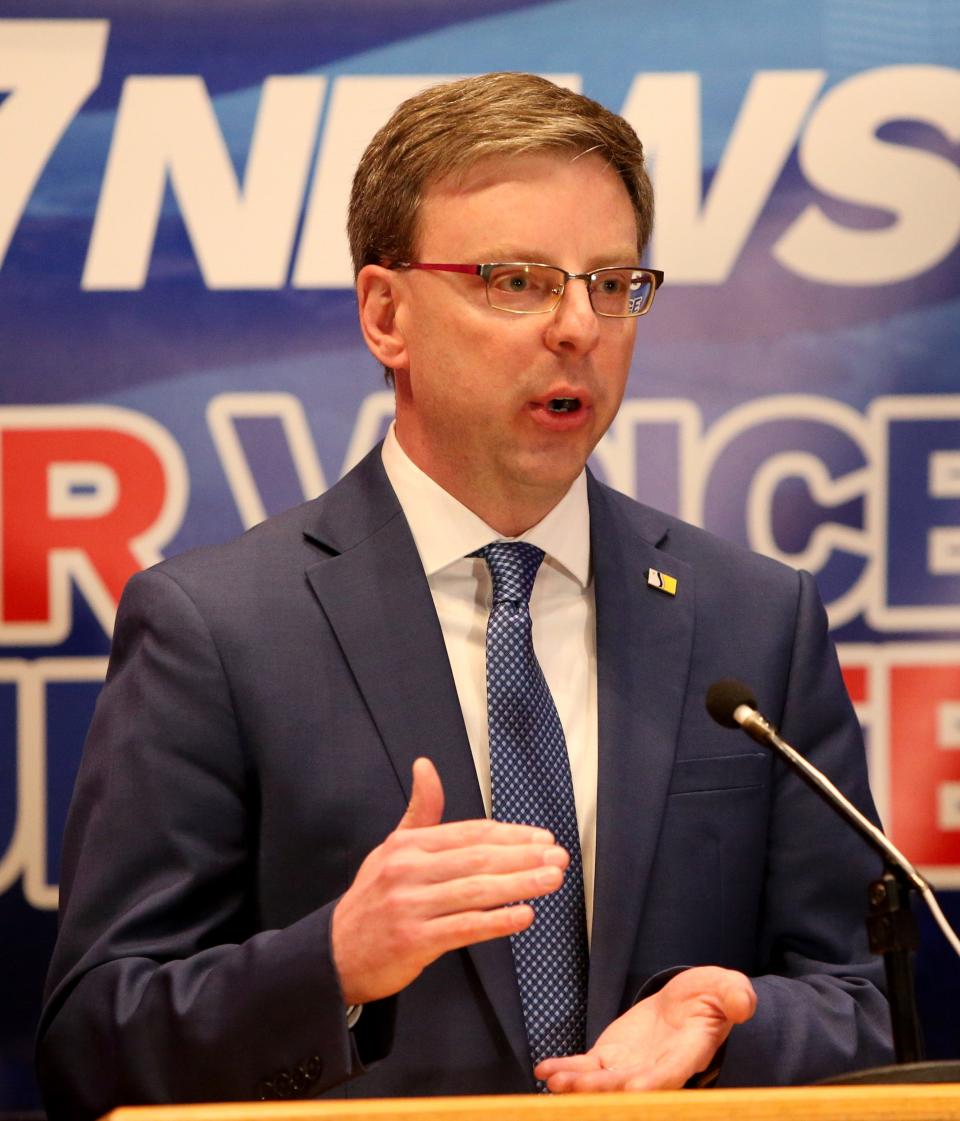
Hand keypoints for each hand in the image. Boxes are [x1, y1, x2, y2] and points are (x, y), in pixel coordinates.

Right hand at [331, 757, 569, 1004]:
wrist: (336, 953)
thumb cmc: (373, 898)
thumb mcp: (391, 848)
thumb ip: (420, 812)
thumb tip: (426, 765)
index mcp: (408, 845)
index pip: (470, 834)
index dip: (510, 835)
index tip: (543, 838)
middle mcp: (408, 870)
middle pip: (478, 859)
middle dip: (524, 856)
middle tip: (559, 857)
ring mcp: (411, 905)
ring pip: (476, 891)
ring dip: (520, 885)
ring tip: (552, 880)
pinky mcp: (414, 940)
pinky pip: (464, 928)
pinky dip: (497, 921)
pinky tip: (524, 916)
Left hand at [536, 966, 755, 1091]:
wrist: (687, 1004)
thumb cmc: (710, 997)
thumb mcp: (725, 988)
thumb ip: (733, 995)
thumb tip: (744, 1002)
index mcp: (688, 1053)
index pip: (672, 1073)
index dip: (655, 1083)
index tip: (636, 1089)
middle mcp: (657, 1069)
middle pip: (630, 1086)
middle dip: (604, 1091)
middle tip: (578, 1089)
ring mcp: (631, 1067)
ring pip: (603, 1082)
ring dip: (579, 1084)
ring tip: (555, 1082)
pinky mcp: (611, 1058)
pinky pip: (586, 1068)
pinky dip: (567, 1069)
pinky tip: (545, 1070)